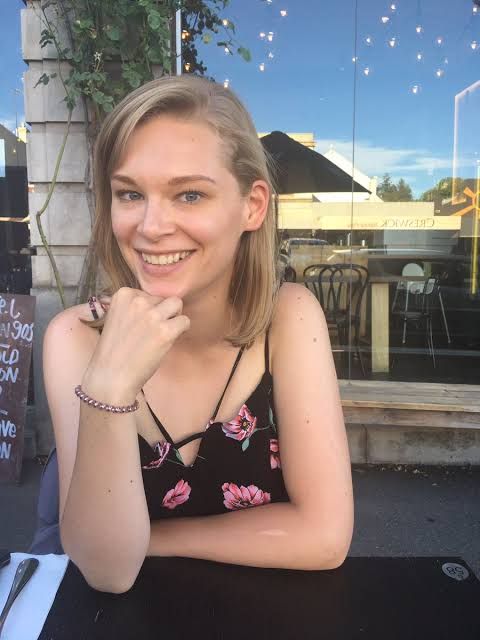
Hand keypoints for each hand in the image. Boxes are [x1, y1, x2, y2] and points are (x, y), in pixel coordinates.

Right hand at [83, 287, 189, 401]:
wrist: (110, 377)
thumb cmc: (113, 352)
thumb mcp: (117, 319)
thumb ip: (133, 308)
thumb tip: (158, 304)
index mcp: (123, 295)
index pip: (148, 294)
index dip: (149, 310)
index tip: (141, 326)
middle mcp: (138, 301)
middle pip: (163, 298)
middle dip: (162, 313)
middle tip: (152, 333)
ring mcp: (152, 315)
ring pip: (177, 304)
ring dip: (174, 317)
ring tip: (164, 333)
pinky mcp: (165, 331)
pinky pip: (185, 321)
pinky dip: (182, 331)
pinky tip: (169, 341)